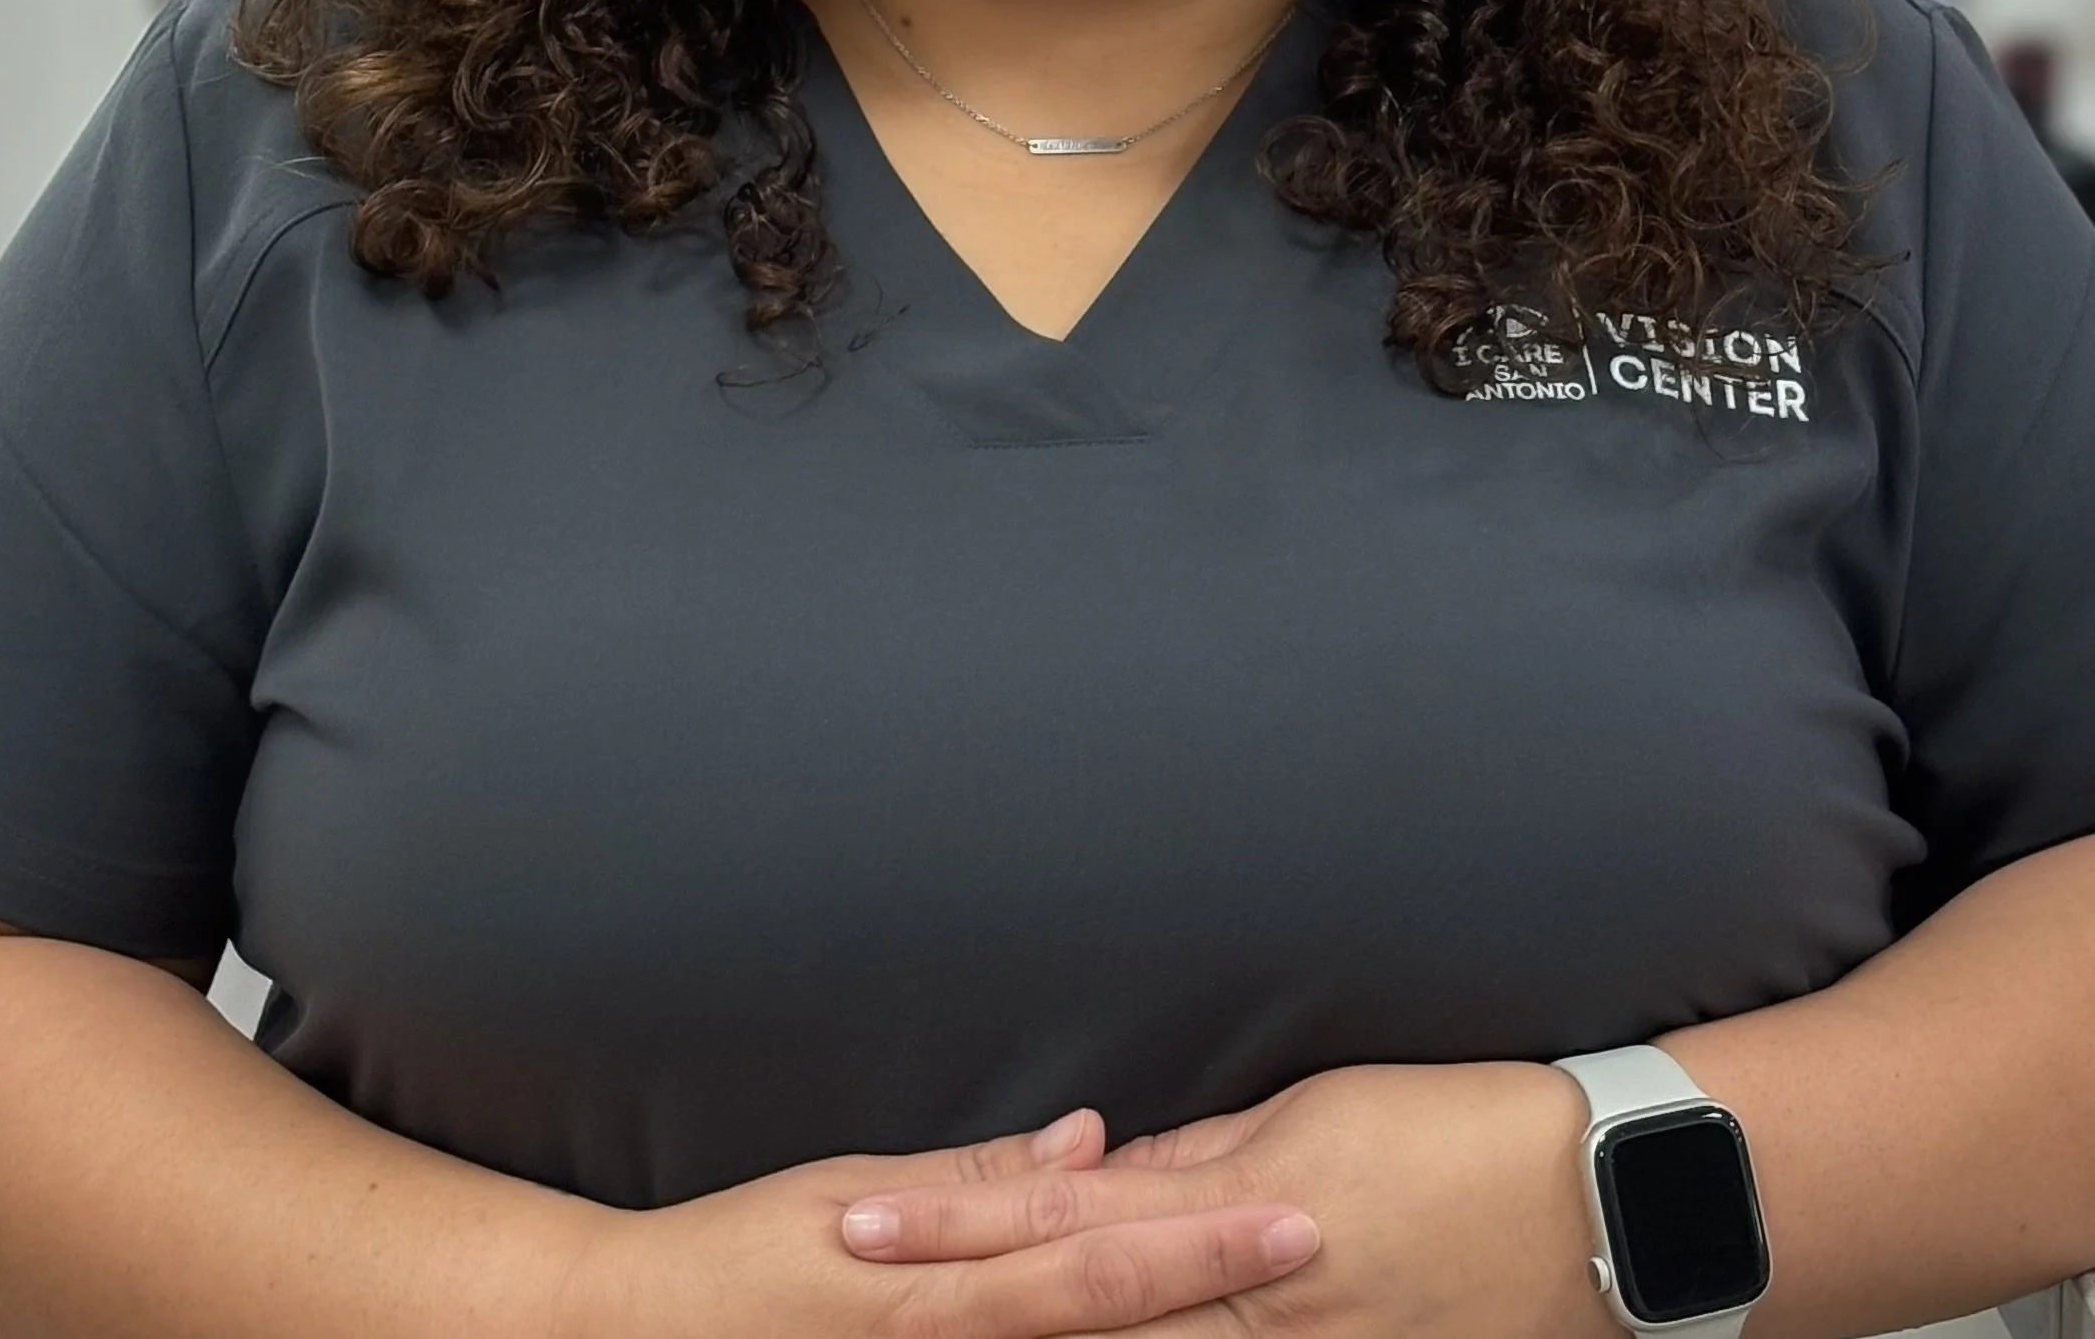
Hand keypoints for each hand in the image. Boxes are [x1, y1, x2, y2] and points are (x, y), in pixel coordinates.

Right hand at [615, 1107, 1321, 1338]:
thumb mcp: (854, 1195)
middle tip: (1321, 1248)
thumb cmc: (743, 1260)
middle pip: (1113, 1320)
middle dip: (1221, 1288)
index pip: (1099, 1252)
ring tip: (1284, 1313)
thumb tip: (1088, 1144)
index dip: (1203, 1237)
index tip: (1293, 1210)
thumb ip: (976, 1180)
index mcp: (946, 1283)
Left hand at [833, 1062, 1618, 1338]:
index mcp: (1228, 1216)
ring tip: (923, 1336)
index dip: (950, 1225)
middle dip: (960, 1319)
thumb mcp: (1308, 1117)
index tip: (855, 1226)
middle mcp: (1244, 1309)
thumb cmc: (1451, 1138)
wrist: (1591, 1211)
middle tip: (844, 1305)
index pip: (1055, 1220)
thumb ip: (1194, 1161)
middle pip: (1073, 1323)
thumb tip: (1102, 1172)